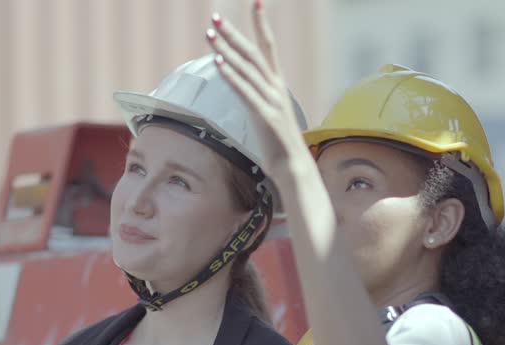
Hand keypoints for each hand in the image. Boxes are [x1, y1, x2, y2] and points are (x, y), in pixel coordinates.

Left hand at [206, 2, 308, 177]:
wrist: (294, 168)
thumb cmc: (278, 145)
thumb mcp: (268, 114)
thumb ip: (257, 98)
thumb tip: (243, 88)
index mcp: (276, 86)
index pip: (269, 48)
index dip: (262, 25)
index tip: (256, 2)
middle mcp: (275, 88)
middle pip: (252, 53)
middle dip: (232, 34)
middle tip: (214, 18)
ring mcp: (271, 101)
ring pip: (246, 69)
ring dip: (226, 50)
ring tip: (210, 35)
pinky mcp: (265, 116)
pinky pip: (245, 92)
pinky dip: (232, 76)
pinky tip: (219, 64)